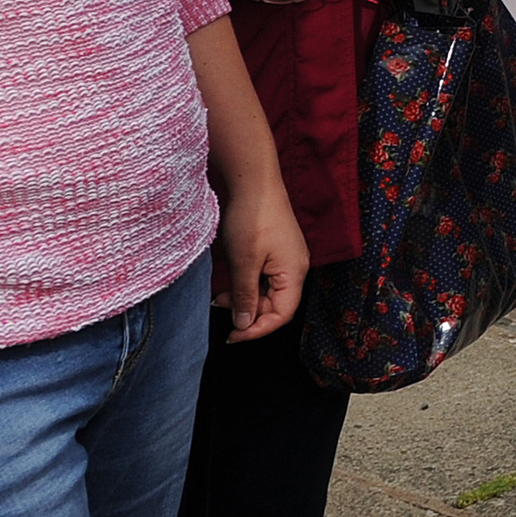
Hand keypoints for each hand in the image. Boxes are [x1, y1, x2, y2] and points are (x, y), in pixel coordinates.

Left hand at [214, 168, 308, 341]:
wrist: (254, 180)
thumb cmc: (252, 218)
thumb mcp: (244, 262)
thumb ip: (245, 296)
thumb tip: (244, 325)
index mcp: (294, 273)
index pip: (281, 315)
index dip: (257, 330)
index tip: (232, 335)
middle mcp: (296, 268)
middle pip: (276, 305)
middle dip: (248, 313)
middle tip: (219, 308)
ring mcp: (287, 258)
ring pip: (268, 292)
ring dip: (245, 298)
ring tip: (220, 296)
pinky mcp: (277, 250)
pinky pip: (265, 278)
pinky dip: (247, 284)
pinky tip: (229, 282)